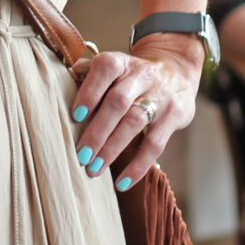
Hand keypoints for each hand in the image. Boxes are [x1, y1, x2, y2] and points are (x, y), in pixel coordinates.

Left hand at [70, 36, 199, 189]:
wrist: (177, 71)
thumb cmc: (132, 76)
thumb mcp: (116, 68)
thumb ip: (90, 73)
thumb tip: (67, 75)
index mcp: (122, 62)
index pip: (106, 69)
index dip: (90, 91)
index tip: (75, 116)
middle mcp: (142, 76)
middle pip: (119, 102)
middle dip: (98, 130)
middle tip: (81, 155)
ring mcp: (161, 96)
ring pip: (135, 123)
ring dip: (113, 149)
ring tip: (95, 169)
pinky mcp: (175, 117)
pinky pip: (156, 144)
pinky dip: (138, 166)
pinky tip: (122, 182)